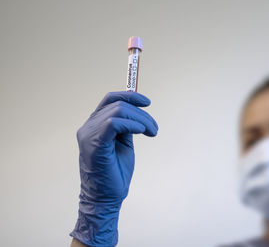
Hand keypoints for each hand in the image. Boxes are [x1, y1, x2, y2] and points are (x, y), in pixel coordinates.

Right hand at [70, 91, 157, 246]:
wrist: (106, 198)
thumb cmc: (115, 173)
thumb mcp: (124, 143)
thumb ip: (127, 127)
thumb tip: (137, 113)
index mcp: (95, 125)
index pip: (110, 99)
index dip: (129, 96)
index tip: (147, 102)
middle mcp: (88, 127)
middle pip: (118, 105)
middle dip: (142, 114)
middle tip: (154, 129)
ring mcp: (89, 135)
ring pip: (118, 111)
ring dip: (141, 119)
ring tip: (151, 132)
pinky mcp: (94, 145)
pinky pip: (113, 124)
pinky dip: (131, 124)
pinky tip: (141, 131)